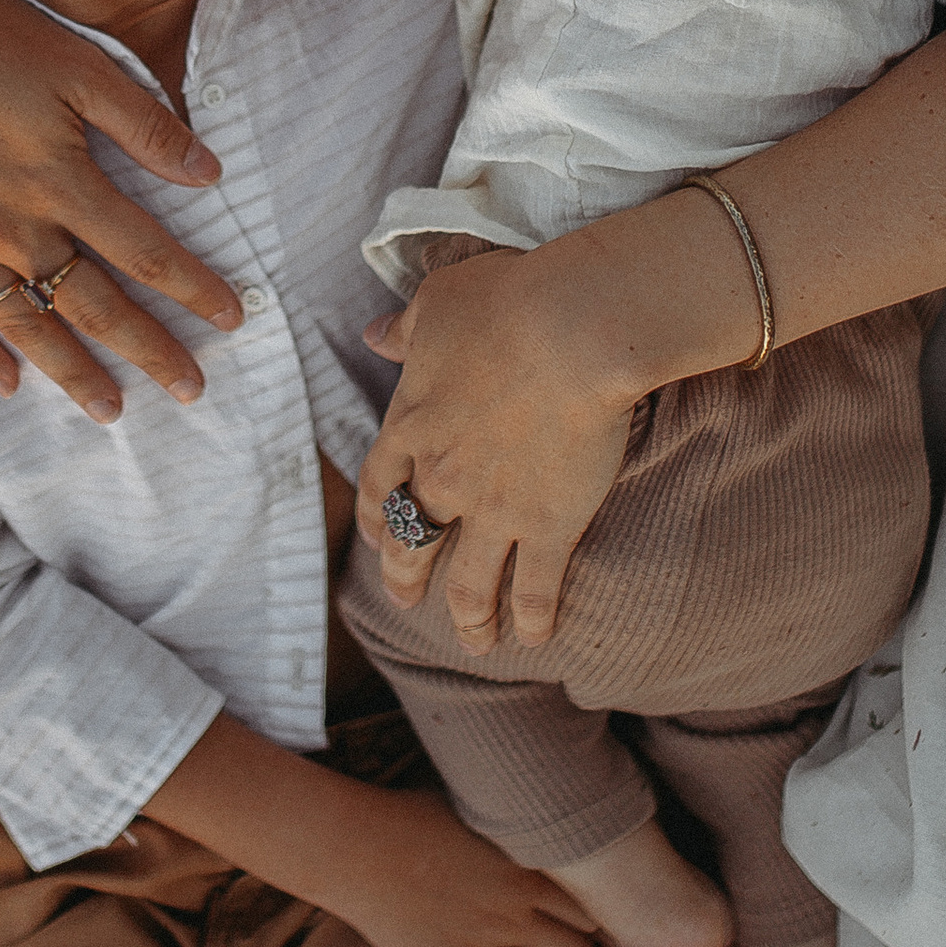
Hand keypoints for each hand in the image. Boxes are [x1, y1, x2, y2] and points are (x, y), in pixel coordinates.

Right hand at [0, 0, 240, 422]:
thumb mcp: (80, 63)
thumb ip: (145, 124)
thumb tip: (210, 175)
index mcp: (60, 181)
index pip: (145, 252)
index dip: (194, 288)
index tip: (234, 317)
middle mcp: (12, 225)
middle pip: (94, 305)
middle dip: (149, 351)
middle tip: (192, 390)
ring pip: (27, 325)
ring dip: (73, 373)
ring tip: (111, 413)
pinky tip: (6, 385)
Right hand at [318, 783, 631, 946]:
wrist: (356, 848)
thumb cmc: (413, 819)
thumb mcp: (478, 814)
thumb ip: (519, 834)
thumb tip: (547, 828)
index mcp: (524, 873)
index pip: (588, 915)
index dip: (578, 921)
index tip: (560, 917)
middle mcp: (512, 914)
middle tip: (542, 946)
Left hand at [359, 239, 642, 649]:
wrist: (573, 330)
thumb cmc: (508, 301)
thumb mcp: (440, 301)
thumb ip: (405, 328)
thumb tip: (373, 334)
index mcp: (410, 423)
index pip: (376, 483)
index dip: (372, 515)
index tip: (373, 535)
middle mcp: (441, 476)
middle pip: (410, 542)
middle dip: (406, 578)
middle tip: (408, 602)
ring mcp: (492, 509)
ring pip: (465, 584)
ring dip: (467, 619)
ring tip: (475, 645)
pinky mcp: (546, 527)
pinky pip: (531, 590)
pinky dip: (530, 619)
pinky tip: (534, 637)